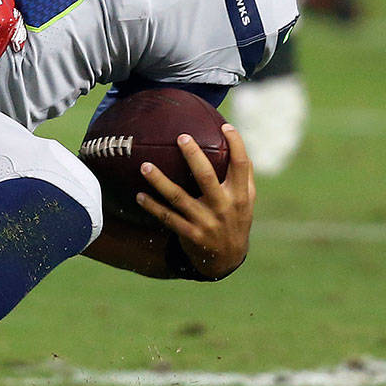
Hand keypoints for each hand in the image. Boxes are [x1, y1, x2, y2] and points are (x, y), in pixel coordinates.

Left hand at [134, 124, 254, 279]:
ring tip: (144, 166)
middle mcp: (224, 207)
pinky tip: (139, 195)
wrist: (228, 259)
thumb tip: (233, 139)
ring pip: (179, 198)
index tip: (225, 126)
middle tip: (181, 137)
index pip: (242, 165)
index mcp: (241, 195)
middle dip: (194, 156)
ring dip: (160, 181)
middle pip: (207, 177)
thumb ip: (242, 175)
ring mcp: (206, 222)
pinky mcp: (191, 235)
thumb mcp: (246, 200)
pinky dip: (153, 206)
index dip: (237, 145)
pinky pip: (168, 218)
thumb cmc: (235, 218)